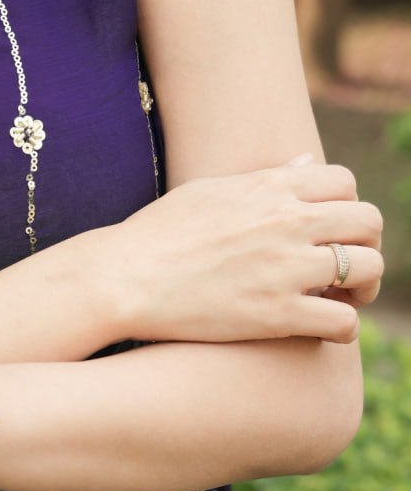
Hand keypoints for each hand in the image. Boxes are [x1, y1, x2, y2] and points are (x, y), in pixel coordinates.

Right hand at [105, 156, 383, 344]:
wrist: (121, 279)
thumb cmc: (155, 235)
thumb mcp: (209, 191)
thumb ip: (265, 178)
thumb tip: (305, 161)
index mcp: (270, 189)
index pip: (344, 182)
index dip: (344, 208)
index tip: (327, 232)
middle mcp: (286, 222)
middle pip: (368, 221)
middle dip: (365, 245)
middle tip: (344, 269)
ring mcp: (285, 268)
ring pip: (369, 268)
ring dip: (363, 287)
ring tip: (340, 300)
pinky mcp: (276, 314)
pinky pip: (344, 322)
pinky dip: (343, 328)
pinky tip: (320, 329)